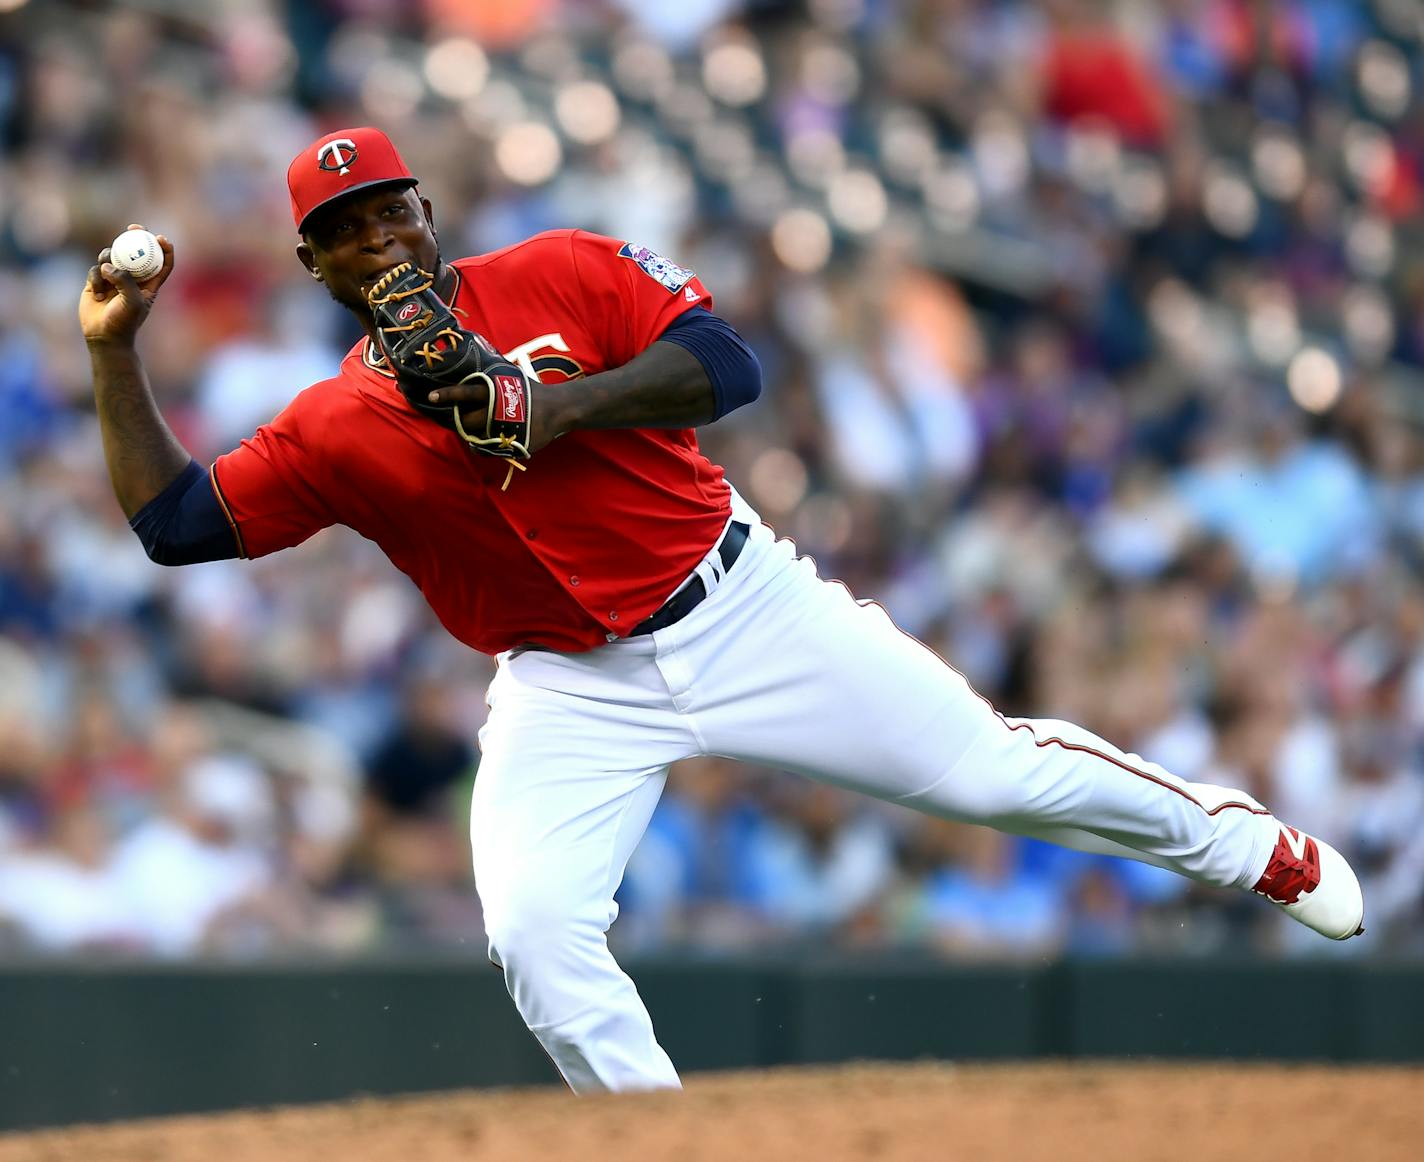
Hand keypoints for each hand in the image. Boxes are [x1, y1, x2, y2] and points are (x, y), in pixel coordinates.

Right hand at [78, 223, 173, 346]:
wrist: (104, 337)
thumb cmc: (125, 322)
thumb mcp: (133, 301)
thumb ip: (125, 281)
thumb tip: (109, 264)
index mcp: (150, 285)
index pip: (161, 263)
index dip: (164, 249)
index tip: (160, 237)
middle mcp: (132, 279)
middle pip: (136, 252)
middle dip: (135, 237)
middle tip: (133, 228)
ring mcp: (114, 279)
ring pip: (112, 256)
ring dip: (109, 258)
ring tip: (107, 274)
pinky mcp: (97, 282)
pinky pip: (95, 269)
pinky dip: (96, 277)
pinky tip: (99, 293)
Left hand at [427, 373, 570, 455]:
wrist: (557, 409)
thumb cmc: (530, 392)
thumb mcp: (509, 377)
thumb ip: (490, 376)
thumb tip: (474, 354)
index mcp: (493, 392)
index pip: (465, 392)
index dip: (447, 395)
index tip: (431, 397)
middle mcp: (495, 410)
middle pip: (466, 421)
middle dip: (462, 422)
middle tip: (464, 420)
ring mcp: (502, 428)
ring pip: (475, 437)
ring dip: (473, 435)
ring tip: (481, 429)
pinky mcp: (509, 443)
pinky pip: (486, 450)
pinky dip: (482, 448)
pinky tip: (488, 442)